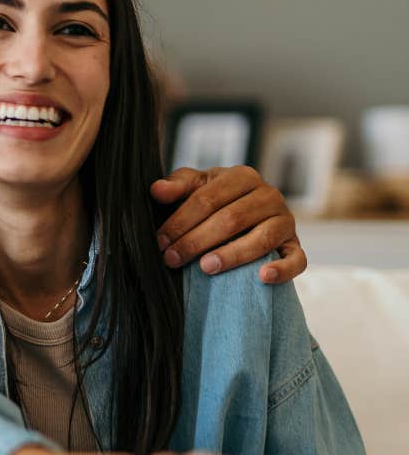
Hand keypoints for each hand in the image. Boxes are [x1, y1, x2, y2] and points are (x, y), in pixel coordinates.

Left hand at [152, 166, 305, 283]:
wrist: (246, 217)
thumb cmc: (215, 201)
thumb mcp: (195, 188)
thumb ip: (177, 186)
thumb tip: (156, 190)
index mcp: (243, 177)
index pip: (208, 198)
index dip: (181, 220)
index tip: (160, 241)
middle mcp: (269, 195)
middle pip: (231, 219)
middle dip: (197, 241)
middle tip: (172, 259)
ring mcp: (285, 220)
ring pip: (262, 238)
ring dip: (232, 255)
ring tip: (205, 268)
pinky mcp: (294, 245)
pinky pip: (296, 259)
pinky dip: (282, 270)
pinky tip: (262, 278)